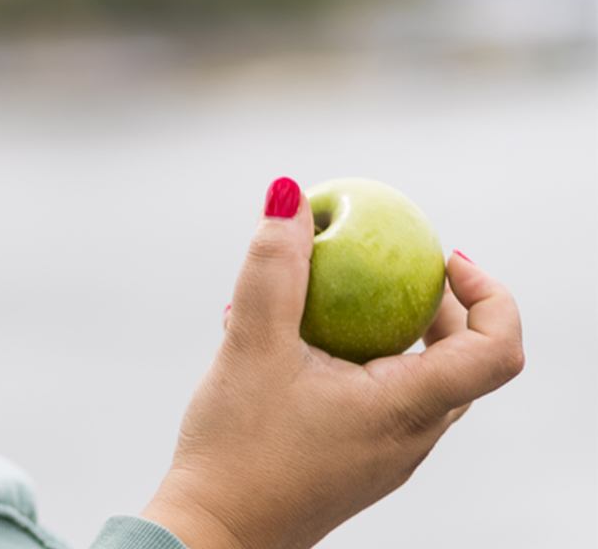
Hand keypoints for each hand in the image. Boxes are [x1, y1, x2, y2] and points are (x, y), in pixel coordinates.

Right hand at [139, 178, 523, 548]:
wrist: (213, 536)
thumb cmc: (237, 450)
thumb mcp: (249, 344)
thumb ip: (272, 269)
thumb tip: (289, 196)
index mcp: (408, 408)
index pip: (497, 349)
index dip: (488, 293)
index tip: (441, 256)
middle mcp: (414, 436)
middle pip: (462, 358)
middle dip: (432, 301)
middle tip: (383, 262)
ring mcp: (388, 453)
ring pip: (417, 376)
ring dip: (385, 326)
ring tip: (319, 298)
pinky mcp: (356, 459)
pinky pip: (380, 396)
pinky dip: (355, 355)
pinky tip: (288, 344)